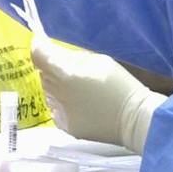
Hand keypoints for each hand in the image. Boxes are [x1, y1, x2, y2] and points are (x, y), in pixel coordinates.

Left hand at [31, 42, 166, 153]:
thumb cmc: (120, 85)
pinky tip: (82, 105)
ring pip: (49, 92)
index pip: (38, 56)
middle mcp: (57, 94)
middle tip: (73, 69)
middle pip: (43, 74)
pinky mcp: (66, 127)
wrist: (134, 119)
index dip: (39, 48)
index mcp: (65, 74)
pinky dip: (64, 104)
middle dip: (52, 68)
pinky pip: (57, 109)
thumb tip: (55, 53)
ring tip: (81, 89)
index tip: (43, 44)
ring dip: (58, 87)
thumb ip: (72, 57)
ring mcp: (60, 112)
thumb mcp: (99, 61)